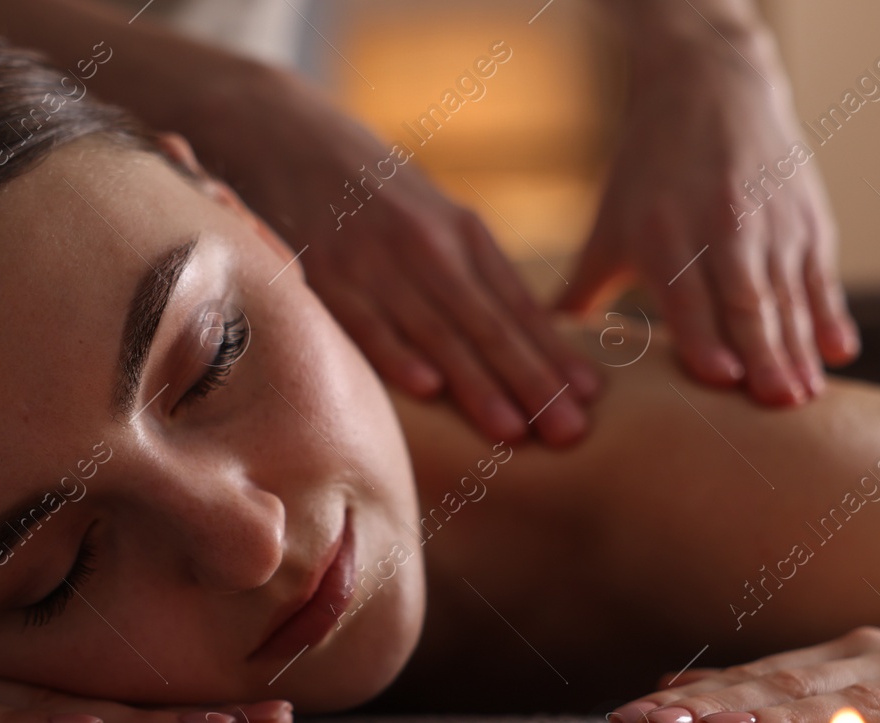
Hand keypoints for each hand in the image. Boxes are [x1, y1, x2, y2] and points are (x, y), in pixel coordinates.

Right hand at [184, 64, 599, 445]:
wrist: (286, 135)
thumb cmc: (371, 192)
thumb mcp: (432, 218)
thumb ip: (471, 273)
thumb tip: (525, 339)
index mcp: (462, 234)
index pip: (517, 305)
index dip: (555, 353)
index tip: (593, 397)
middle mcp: (427, 246)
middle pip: (487, 324)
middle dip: (532, 381)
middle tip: (570, 431)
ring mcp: (376, 261)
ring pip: (436, 332)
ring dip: (476, 384)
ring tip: (514, 430)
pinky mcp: (325, 272)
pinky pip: (366, 322)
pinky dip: (397, 354)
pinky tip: (427, 389)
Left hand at [560, 27, 858, 404]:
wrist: (708, 86)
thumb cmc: (649, 173)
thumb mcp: (610, 227)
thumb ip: (581, 293)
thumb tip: (537, 356)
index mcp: (664, 235)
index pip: (688, 295)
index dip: (705, 336)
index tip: (722, 379)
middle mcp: (720, 227)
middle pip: (745, 300)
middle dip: (764, 353)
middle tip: (778, 404)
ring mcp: (769, 223)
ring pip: (787, 294)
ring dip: (799, 347)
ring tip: (806, 396)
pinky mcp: (806, 218)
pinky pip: (821, 274)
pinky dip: (831, 314)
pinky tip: (841, 352)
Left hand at [605, 627, 879, 722]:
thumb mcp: (871, 688)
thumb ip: (785, 691)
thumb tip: (675, 691)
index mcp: (860, 655)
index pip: (765, 675)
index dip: (697, 695)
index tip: (627, 715)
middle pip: (797, 688)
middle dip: (718, 707)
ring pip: (860, 708)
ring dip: (785, 721)